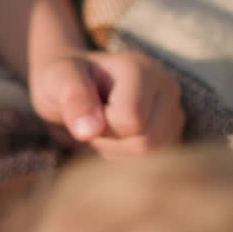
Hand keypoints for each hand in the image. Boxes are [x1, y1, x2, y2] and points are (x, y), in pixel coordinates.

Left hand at [29, 51, 184, 154]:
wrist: (73, 86)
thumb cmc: (64, 82)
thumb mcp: (58, 81)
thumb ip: (73, 99)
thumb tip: (90, 131)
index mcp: (140, 69)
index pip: (130, 122)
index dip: (103, 127)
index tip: (89, 112)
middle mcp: (166, 86)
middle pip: (147, 143)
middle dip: (112, 144)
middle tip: (95, 125)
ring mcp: (174, 110)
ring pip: (154, 156)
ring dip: (120, 153)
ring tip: (106, 130)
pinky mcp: (173, 132)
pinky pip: (156, 162)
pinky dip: (130, 159)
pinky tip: (117, 140)